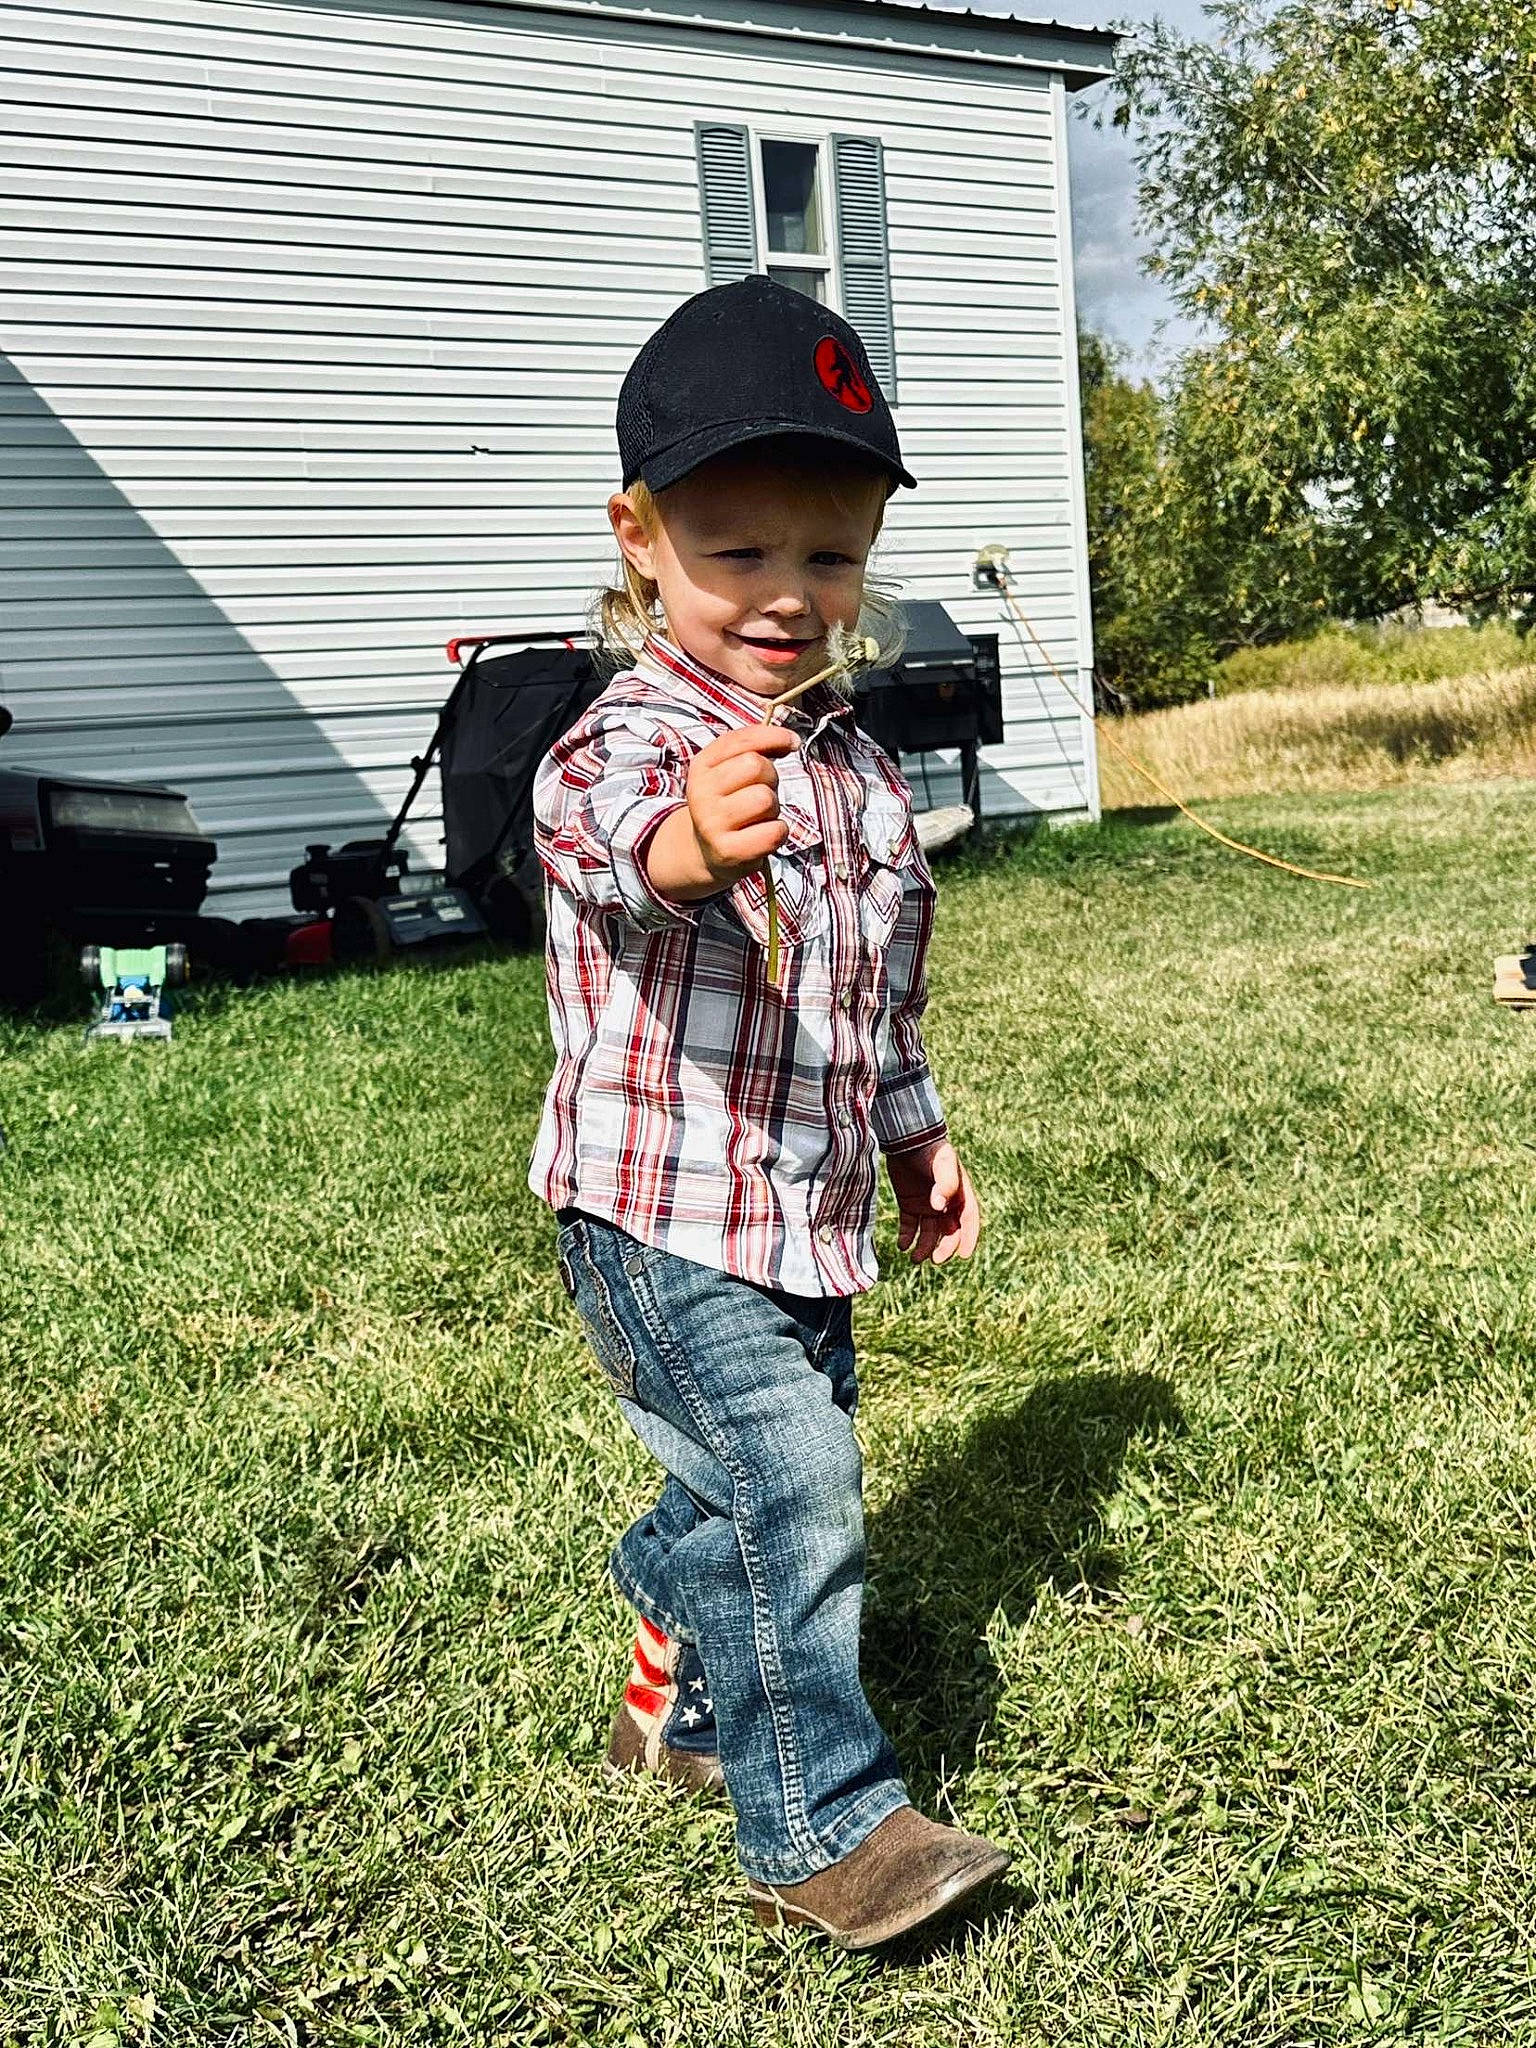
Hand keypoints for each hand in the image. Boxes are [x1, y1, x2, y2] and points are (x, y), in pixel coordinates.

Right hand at [645, 725, 799, 901]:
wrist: (706, 851)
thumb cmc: (729, 804)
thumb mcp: (729, 770)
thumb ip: (754, 747)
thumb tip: (789, 740)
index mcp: (701, 767)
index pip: (742, 740)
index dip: (774, 737)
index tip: (791, 742)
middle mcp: (701, 793)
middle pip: (755, 766)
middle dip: (770, 777)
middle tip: (762, 792)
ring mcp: (712, 824)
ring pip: (765, 799)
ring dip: (773, 807)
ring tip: (759, 816)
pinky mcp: (729, 851)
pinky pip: (774, 832)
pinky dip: (778, 832)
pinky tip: (763, 834)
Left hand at [886, 1140, 981, 1266]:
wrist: (906, 1137)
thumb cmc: (930, 1149)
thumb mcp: (942, 1163)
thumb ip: (945, 1184)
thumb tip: (939, 1208)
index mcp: (960, 1193)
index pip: (968, 1220)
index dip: (968, 1238)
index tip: (964, 1255)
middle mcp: (945, 1202)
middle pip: (949, 1231)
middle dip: (944, 1248)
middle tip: (935, 1260)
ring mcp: (927, 1204)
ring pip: (929, 1233)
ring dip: (924, 1247)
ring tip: (914, 1258)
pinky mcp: (909, 1204)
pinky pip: (910, 1226)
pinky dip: (907, 1237)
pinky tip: (902, 1246)